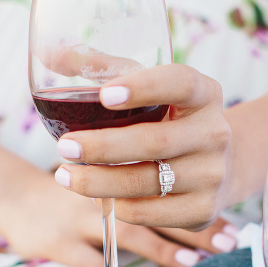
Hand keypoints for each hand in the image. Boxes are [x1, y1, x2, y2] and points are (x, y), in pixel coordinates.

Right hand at [0, 168, 236, 266]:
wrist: (8, 197)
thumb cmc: (66, 189)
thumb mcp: (99, 175)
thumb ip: (135, 181)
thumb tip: (186, 196)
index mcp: (113, 170)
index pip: (164, 182)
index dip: (199, 203)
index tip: (230, 223)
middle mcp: (101, 192)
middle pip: (156, 208)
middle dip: (193, 229)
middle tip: (226, 243)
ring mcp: (79, 219)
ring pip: (130, 234)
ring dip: (165, 250)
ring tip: (194, 264)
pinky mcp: (59, 244)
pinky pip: (97, 265)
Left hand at [52, 65, 231, 229]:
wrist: (219, 167)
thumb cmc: (169, 120)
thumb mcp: (150, 90)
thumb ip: (103, 69)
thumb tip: (48, 53)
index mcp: (204, 94)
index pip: (179, 83)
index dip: (143, 88)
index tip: (104, 95)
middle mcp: (215, 133)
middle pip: (155, 142)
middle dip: (103, 147)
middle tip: (64, 147)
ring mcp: (212, 174)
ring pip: (147, 182)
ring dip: (99, 182)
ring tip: (65, 175)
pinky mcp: (203, 209)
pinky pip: (150, 212)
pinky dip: (118, 206)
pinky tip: (99, 197)